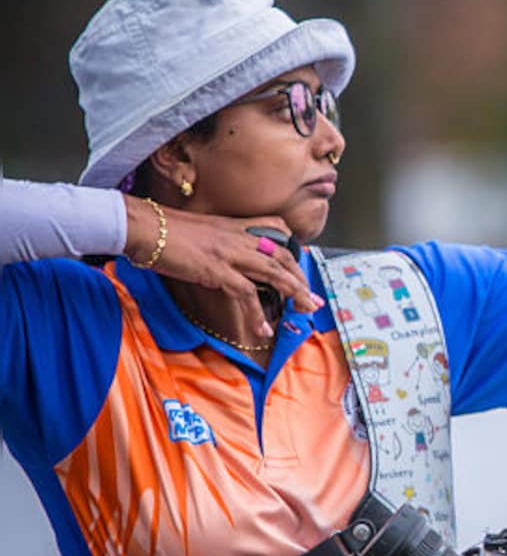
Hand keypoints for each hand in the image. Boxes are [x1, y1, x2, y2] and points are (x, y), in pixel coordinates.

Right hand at [123, 196, 321, 336]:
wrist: (144, 227)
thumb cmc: (165, 231)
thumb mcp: (202, 232)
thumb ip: (221, 244)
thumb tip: (225, 266)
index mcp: (237, 226)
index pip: (277, 231)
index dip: (293, 251)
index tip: (302, 268)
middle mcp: (240, 237)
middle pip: (284, 256)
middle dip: (302, 279)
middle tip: (313, 299)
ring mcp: (231, 253)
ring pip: (275, 273)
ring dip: (294, 294)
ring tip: (305, 311)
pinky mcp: (218, 270)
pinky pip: (246, 294)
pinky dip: (257, 314)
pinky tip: (263, 329)